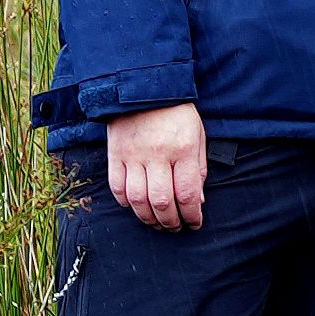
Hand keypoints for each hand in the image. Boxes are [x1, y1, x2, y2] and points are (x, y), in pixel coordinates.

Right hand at [107, 102, 207, 230]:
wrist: (144, 88)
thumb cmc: (176, 113)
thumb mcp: (198, 135)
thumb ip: (199, 168)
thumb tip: (197, 200)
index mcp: (182, 149)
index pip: (188, 193)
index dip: (192, 215)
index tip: (194, 223)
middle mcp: (157, 155)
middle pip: (162, 201)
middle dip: (170, 222)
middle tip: (175, 228)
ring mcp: (133, 156)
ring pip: (138, 199)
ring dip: (148, 218)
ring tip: (157, 223)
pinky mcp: (115, 155)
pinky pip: (117, 187)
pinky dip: (126, 203)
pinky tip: (136, 206)